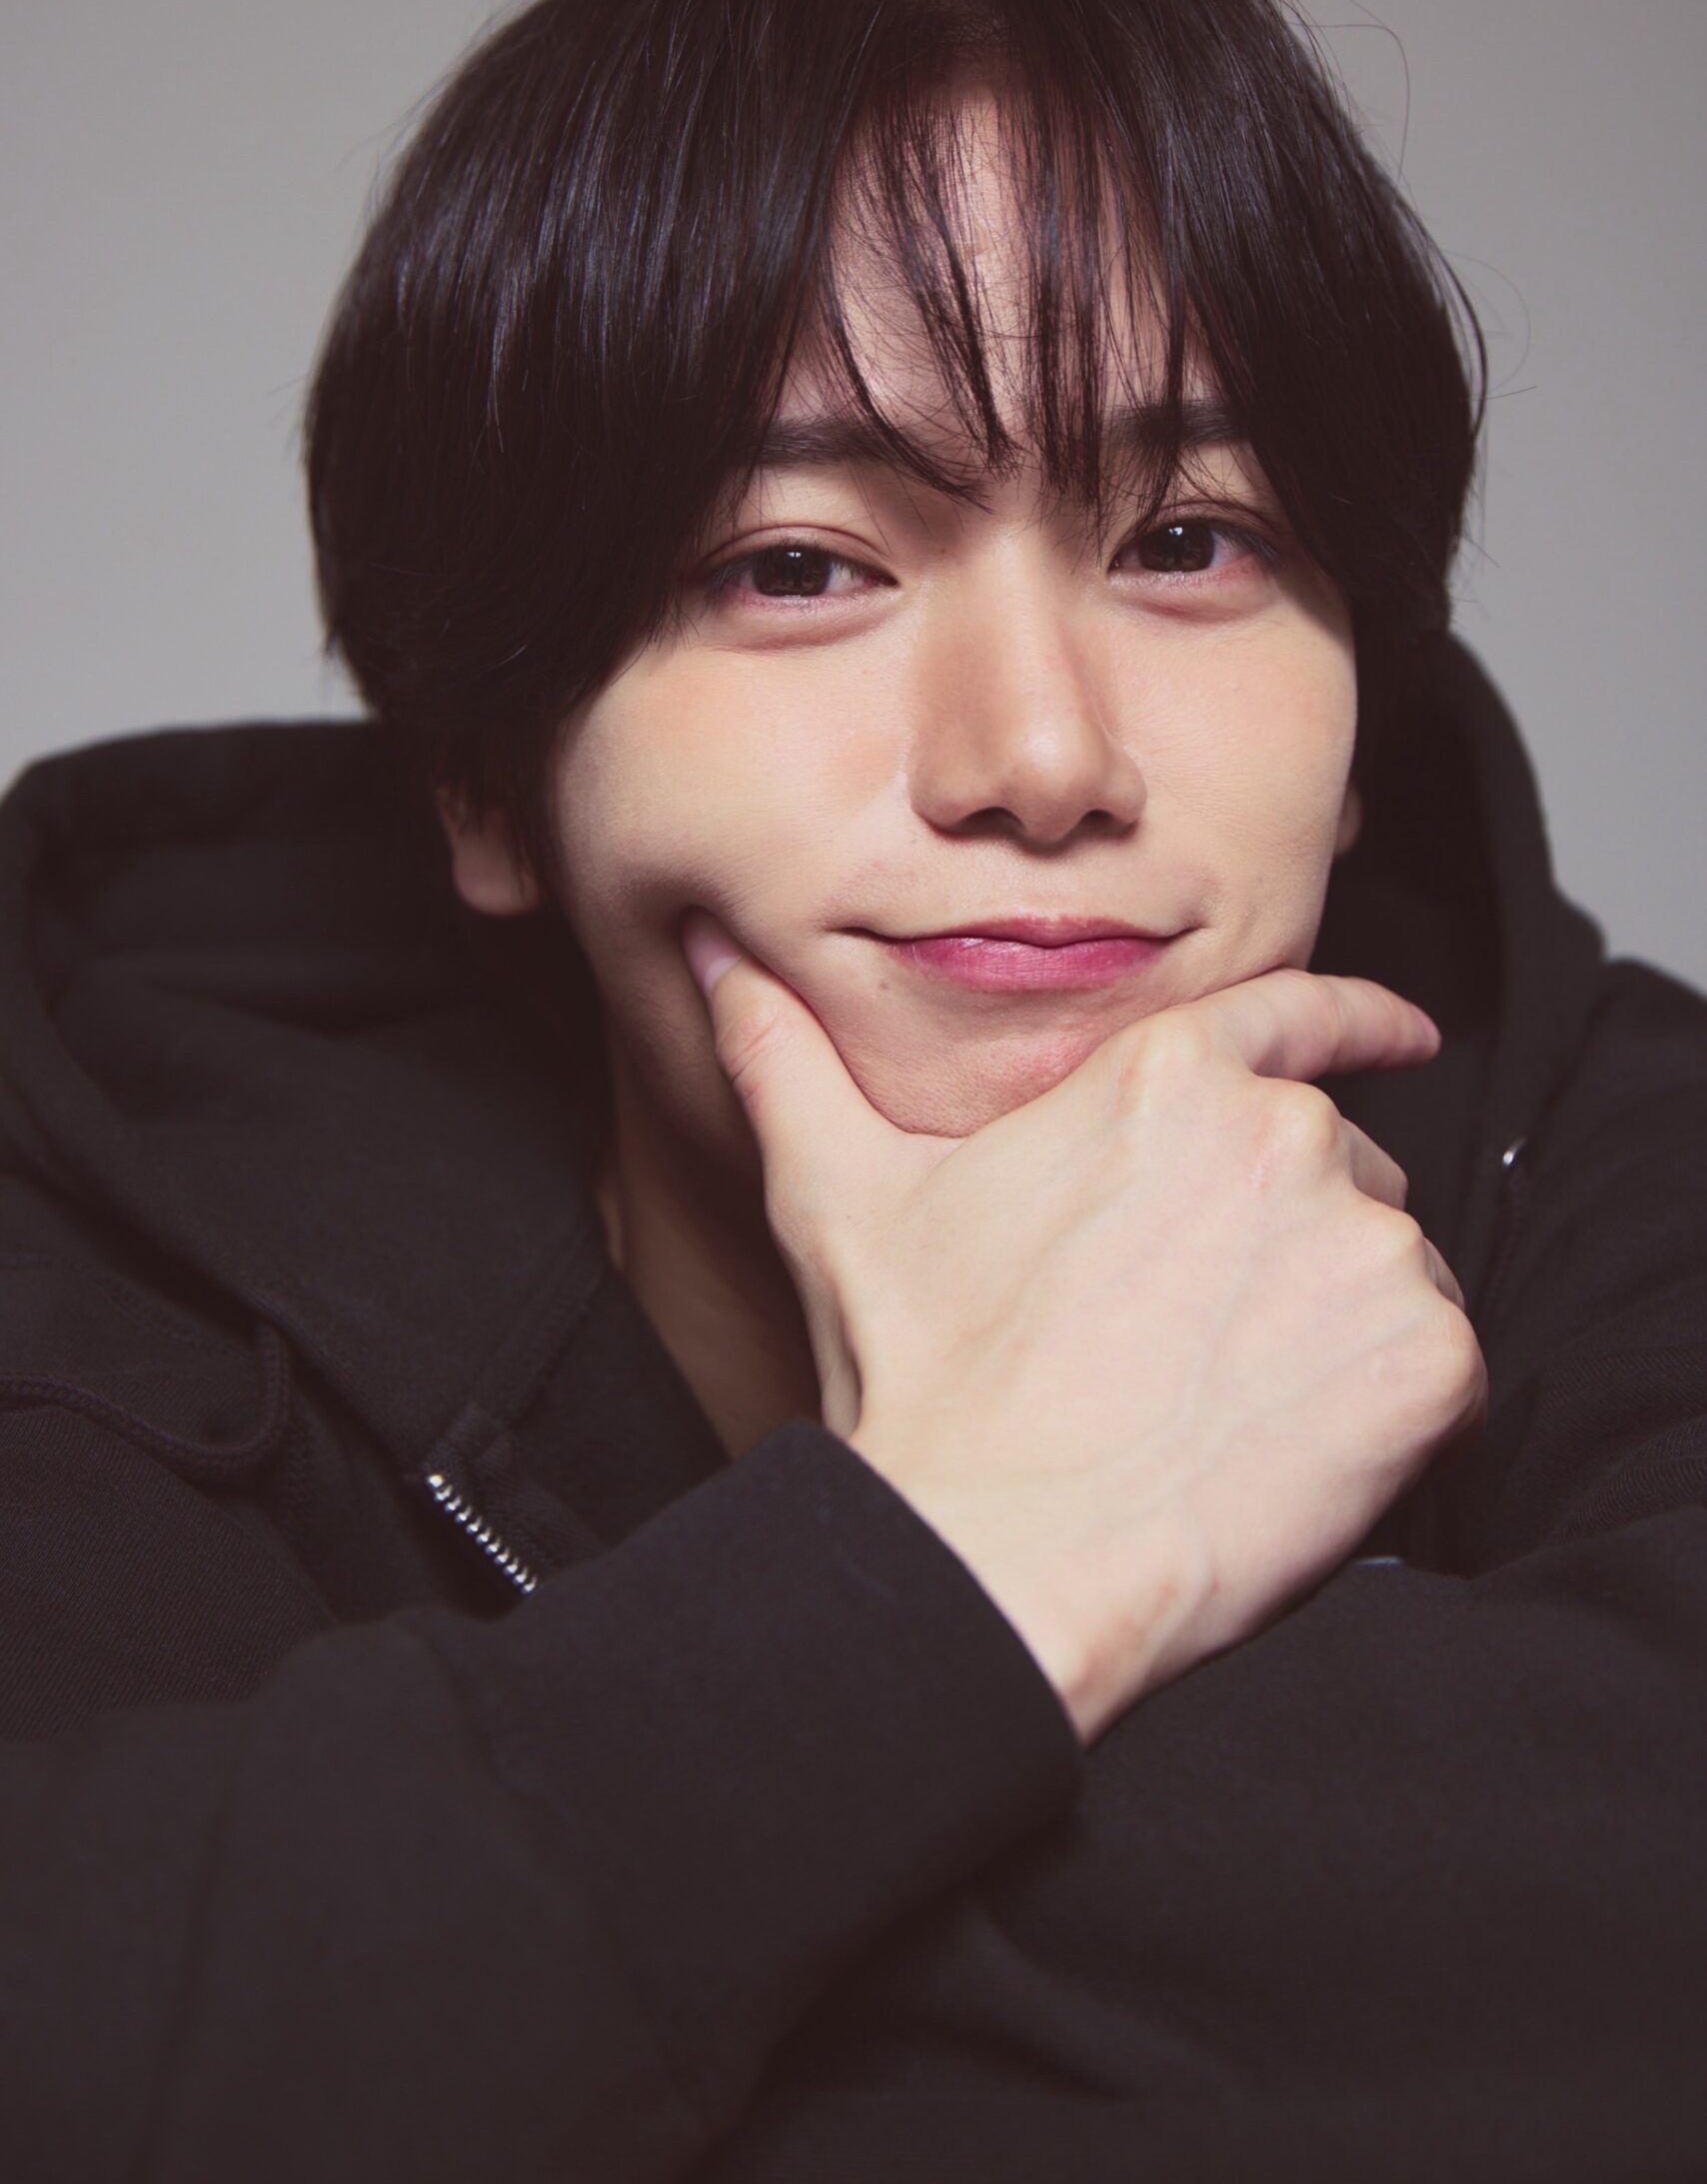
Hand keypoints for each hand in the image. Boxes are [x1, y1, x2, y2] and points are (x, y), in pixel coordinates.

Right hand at [682, 913, 1482, 1742]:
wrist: (994, 1557)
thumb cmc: (922, 1383)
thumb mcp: (837, 1198)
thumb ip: (786, 1058)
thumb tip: (715, 955)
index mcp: (1164, 1076)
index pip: (1300, 1012)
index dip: (1360, 1022)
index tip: (1408, 1035)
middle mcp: (1282, 1131)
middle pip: (1340, 1161)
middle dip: (1291, 1232)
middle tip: (1198, 1334)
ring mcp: (1365, 1241)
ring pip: (1390, 1262)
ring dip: (1336, 1321)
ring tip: (1227, 1402)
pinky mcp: (1424, 1356)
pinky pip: (1441, 1361)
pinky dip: (1388, 1407)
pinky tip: (1290, 1450)